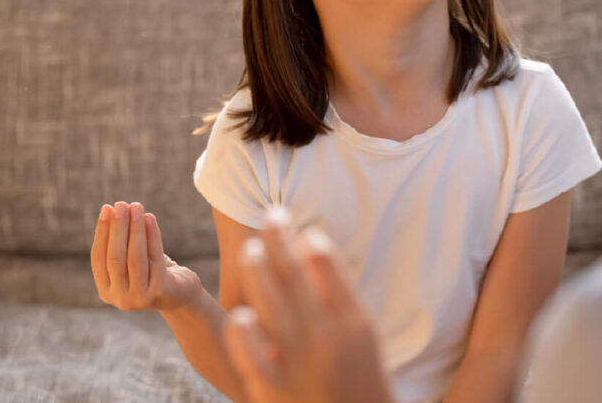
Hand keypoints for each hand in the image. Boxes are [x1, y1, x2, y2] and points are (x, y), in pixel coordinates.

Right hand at [90, 201, 202, 310]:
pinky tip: (150, 218)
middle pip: (115, 257)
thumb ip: (120, 245)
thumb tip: (112, 210)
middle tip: (121, 204)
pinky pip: (154, 257)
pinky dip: (152, 235)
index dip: (101, 231)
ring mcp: (139, 297)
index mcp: (106, 290)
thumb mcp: (131, 261)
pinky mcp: (160, 291)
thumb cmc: (152, 272)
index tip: (106, 208)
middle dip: (117, 228)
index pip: (98, 257)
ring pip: (134, 257)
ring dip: (134, 229)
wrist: (181, 295)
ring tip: (136, 206)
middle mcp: (119, 298)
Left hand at [221, 208, 392, 402]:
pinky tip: (238, 314)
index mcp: (354, 323)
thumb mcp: (363, 339)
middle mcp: (327, 338)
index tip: (299, 226)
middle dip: (279, 241)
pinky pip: (254, 356)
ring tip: (248, 249)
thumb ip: (340, 299)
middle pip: (295, 276)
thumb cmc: (359, 383)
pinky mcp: (274, 391)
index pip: (328, 266)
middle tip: (269, 215)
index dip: (310, 241)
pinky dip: (245, 333)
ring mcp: (299, 364)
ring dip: (258, 272)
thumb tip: (314, 250)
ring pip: (272, 306)